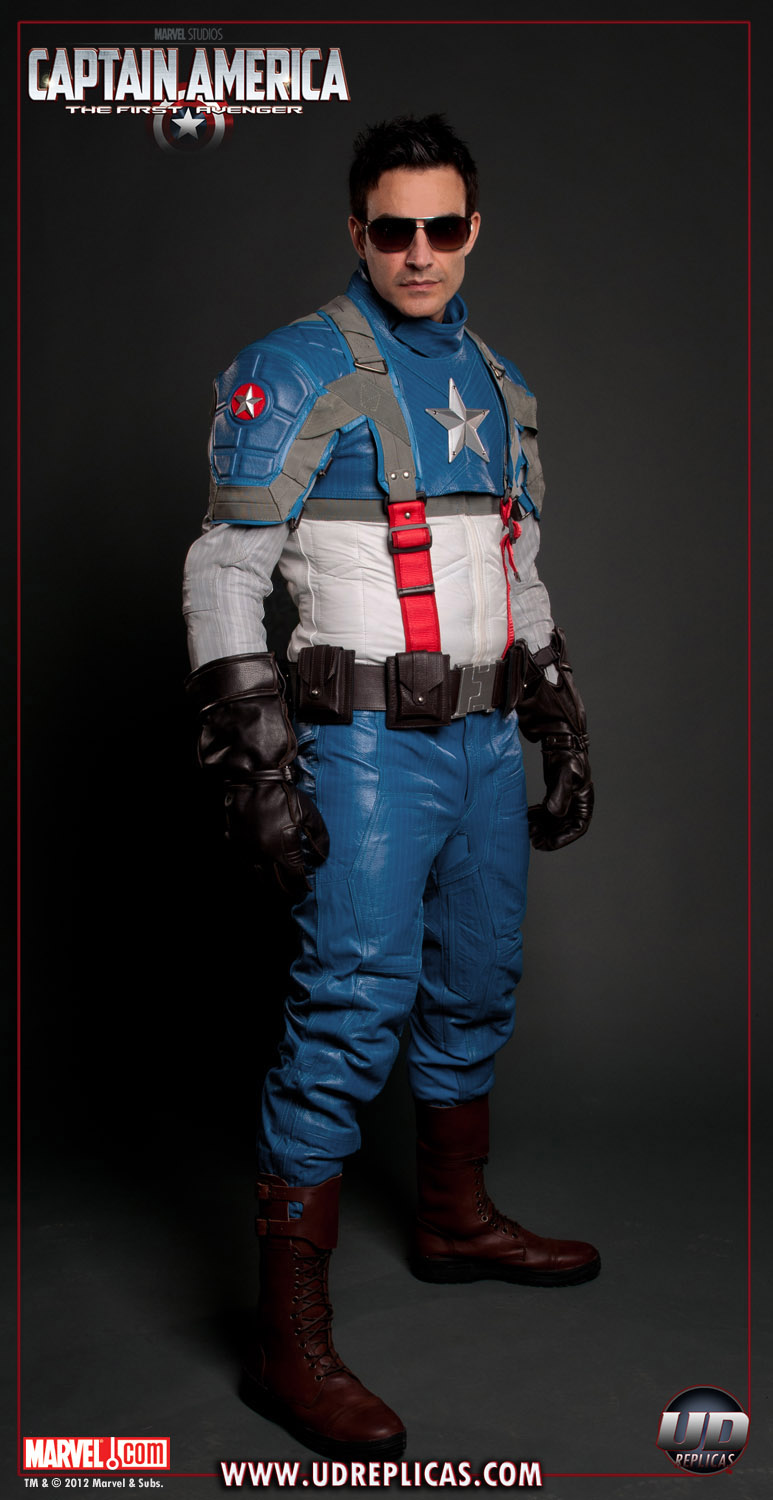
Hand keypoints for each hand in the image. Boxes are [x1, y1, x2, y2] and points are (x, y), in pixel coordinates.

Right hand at [225, 773, 329, 899]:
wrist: (253, 781)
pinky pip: (245, 866)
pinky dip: (254, 875)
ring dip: (270, 888)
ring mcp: (247, 850)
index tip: (306, 890)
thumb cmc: (285, 796)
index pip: (294, 878)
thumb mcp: (310, 814)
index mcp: (283, 848)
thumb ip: (320, 838)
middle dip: (286, 893)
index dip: (301, 887)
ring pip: (258, 878)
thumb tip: (320, 859)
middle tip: (293, 897)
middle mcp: (263, 854)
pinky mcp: (236, 844)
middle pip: (275, 884)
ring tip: (279, 891)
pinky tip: (262, 876)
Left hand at [528, 732, 593, 850]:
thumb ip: (560, 794)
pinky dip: (536, 817)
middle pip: (563, 828)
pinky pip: (546, 813)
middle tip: (534, 839)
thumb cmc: (568, 757)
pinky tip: (526, 818)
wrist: (561, 743)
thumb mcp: (565, 775)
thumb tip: (554, 814)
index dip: (563, 839)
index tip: (547, 844)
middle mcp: (576, 804)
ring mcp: (565, 801)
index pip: (578, 828)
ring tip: (528, 829)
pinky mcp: (554, 796)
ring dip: (541, 828)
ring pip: (553, 822)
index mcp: (584, 802)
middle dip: (549, 836)